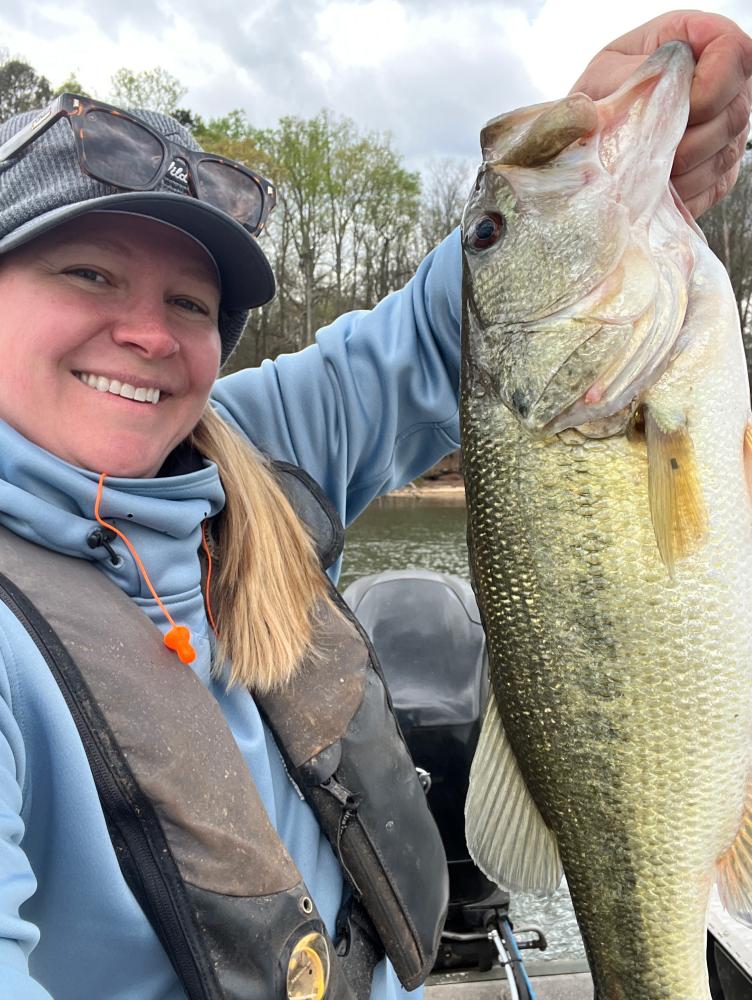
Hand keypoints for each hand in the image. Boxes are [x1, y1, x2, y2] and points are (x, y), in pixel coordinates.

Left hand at [570, 11, 751, 217]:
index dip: (711, 83)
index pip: (736, 54)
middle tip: (643, 145)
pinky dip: (677, 192)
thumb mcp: (606, 73)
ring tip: (638, 167)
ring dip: (676, 168)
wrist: (591, 135)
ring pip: (722, 156)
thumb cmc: (603, 93)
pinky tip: (649, 185)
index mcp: (704, 43)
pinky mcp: (719, 175)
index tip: (670, 103)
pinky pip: (710, 187)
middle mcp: (729, 88)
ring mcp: (728, 135)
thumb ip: (632, 76)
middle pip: (733, 113)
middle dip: (685, 136)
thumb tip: (653, 93)